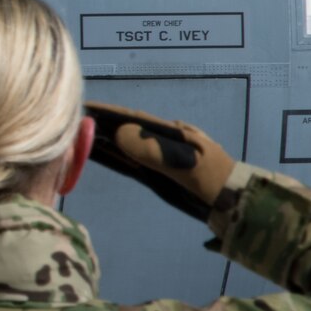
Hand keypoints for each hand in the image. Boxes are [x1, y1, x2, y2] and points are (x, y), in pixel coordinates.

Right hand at [83, 102, 236, 222]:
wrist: (237, 203)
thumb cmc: (214, 180)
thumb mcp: (185, 165)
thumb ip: (153, 150)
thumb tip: (118, 134)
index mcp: (173, 133)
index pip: (134, 118)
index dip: (109, 113)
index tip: (85, 107)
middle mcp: (167, 140)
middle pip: (129, 129)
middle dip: (103, 123)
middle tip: (73, 120)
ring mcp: (165, 157)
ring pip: (129, 144)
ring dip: (107, 139)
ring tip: (81, 135)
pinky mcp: (164, 174)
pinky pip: (134, 161)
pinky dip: (117, 156)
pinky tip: (104, 154)